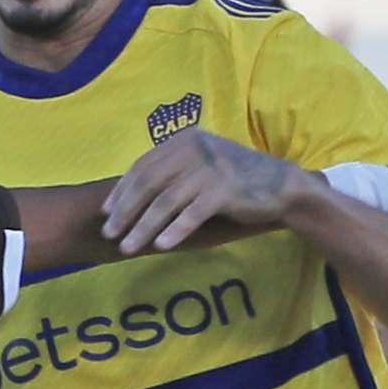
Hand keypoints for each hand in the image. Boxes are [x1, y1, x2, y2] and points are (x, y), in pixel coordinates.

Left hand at [102, 130, 305, 253]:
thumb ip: (171, 173)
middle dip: (125, 211)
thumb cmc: (234, 180)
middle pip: (148, 183)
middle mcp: (194, 149)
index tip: (106, 213)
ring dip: (143, 227)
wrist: (281, 186)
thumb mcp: (200, 166)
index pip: (142, 166)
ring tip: (127, 247)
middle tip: (109, 233)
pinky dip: (174, 231)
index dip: (121, 191)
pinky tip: (161, 246)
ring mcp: (210, 168)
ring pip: (165, 202)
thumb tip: (128, 198)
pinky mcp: (225, 190)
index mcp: (184, 140)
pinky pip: (192, 214)